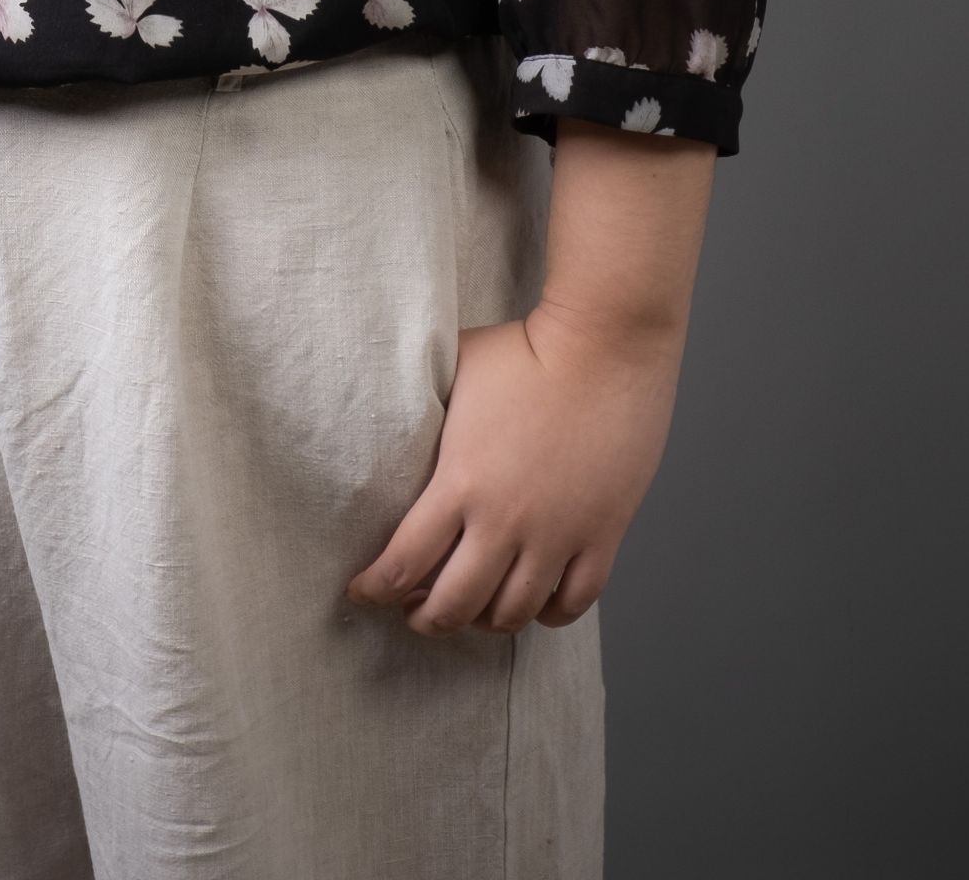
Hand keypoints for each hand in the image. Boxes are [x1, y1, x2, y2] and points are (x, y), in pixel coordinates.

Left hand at [345, 300, 684, 634]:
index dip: (375, 588)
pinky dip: (547, 615)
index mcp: (461, 482)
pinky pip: (572, 604)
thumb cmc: (526, 349)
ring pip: (512, 615)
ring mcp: (558, 534)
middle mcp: (506, 521)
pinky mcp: (602, 535)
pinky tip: (532, 603)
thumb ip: (423, 410)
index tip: (362, 592)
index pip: (403, 562)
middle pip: (454, 605)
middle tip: (414, 610)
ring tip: (470, 611)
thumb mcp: (455, 372)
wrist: (606, 345)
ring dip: (482, 623)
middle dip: (425, 618)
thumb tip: (387, 417)